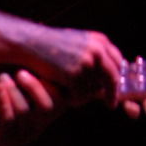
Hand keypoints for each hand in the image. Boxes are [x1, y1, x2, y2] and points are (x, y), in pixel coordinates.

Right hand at [0, 15, 123, 105]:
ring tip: (70, 93)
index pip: (117, 63)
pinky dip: (71, 99)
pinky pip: (79, 96)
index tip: (115, 91)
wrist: (27, 44)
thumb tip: (104, 78)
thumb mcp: (76, 43)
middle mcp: (97, 50)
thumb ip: (92, 55)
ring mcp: (87, 62)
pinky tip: (61, 94)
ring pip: (94, 90)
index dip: (116, 79)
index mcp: (99, 40)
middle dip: (110, 93)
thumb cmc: (47, 45)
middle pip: (111, 78)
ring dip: (84, 96)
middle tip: (109, 104)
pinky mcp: (74, 75)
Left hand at [0, 69, 60, 145]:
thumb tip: (40, 48)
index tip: (37, 66)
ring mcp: (21, 136)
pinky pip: (9, 120)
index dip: (53, 82)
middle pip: (50, 106)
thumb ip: (28, 73)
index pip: (63, 99)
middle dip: (34, 86)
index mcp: (45, 113)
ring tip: (2, 78)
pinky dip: (3, 100)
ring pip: (25, 112)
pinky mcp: (4, 140)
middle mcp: (37, 127)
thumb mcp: (14, 85)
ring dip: (13, 90)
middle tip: (19, 73)